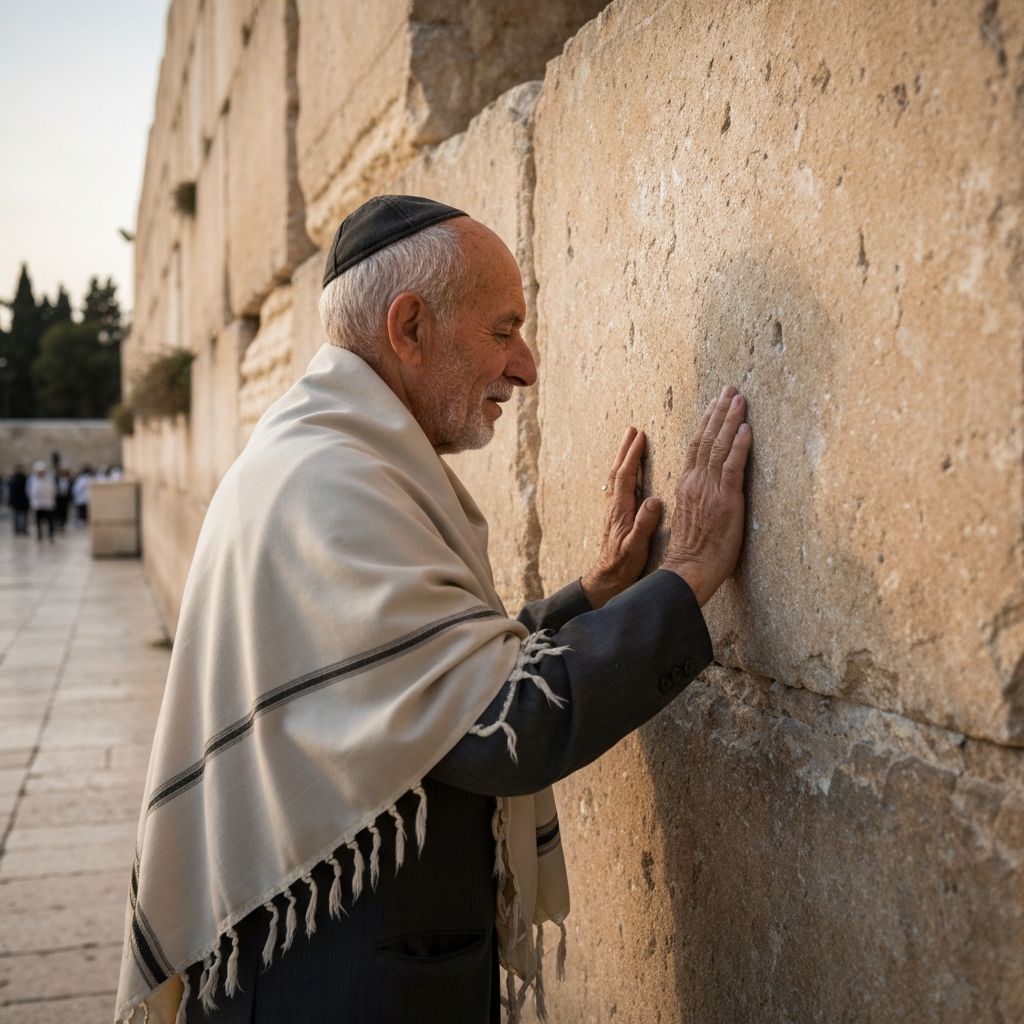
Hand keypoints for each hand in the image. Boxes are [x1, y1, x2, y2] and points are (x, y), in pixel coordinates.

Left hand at [581, 427, 662, 608]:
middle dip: (625, 449)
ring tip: (630, 442)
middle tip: (632, 429)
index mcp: (621, 510)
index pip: (626, 476)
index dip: (632, 455)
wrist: (607, 578)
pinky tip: (628, 471)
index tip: (640, 436)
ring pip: (616, 477)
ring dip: (623, 458)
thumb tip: (653, 500)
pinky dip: (623, 472)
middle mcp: (614, 506)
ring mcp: (613, 510)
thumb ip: (644, 524)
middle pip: (618, 470)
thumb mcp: (636, 547)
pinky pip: (618, 486)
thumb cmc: (623, 565)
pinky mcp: (615, 516)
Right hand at [662, 385, 751, 605]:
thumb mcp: (691, 517)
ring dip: (730, 420)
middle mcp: (696, 482)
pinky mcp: (725, 500)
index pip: (696, 446)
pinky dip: (739, 446)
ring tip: (738, 398)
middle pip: (707, 438)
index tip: (715, 403)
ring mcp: (710, 489)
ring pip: (719, 446)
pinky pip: (732, 467)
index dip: (706, 422)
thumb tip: (709, 488)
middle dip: (719, 411)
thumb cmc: (691, 552)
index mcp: (687, 484)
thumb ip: (697, 497)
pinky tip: (746, 428)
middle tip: (729, 389)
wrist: (687, 570)